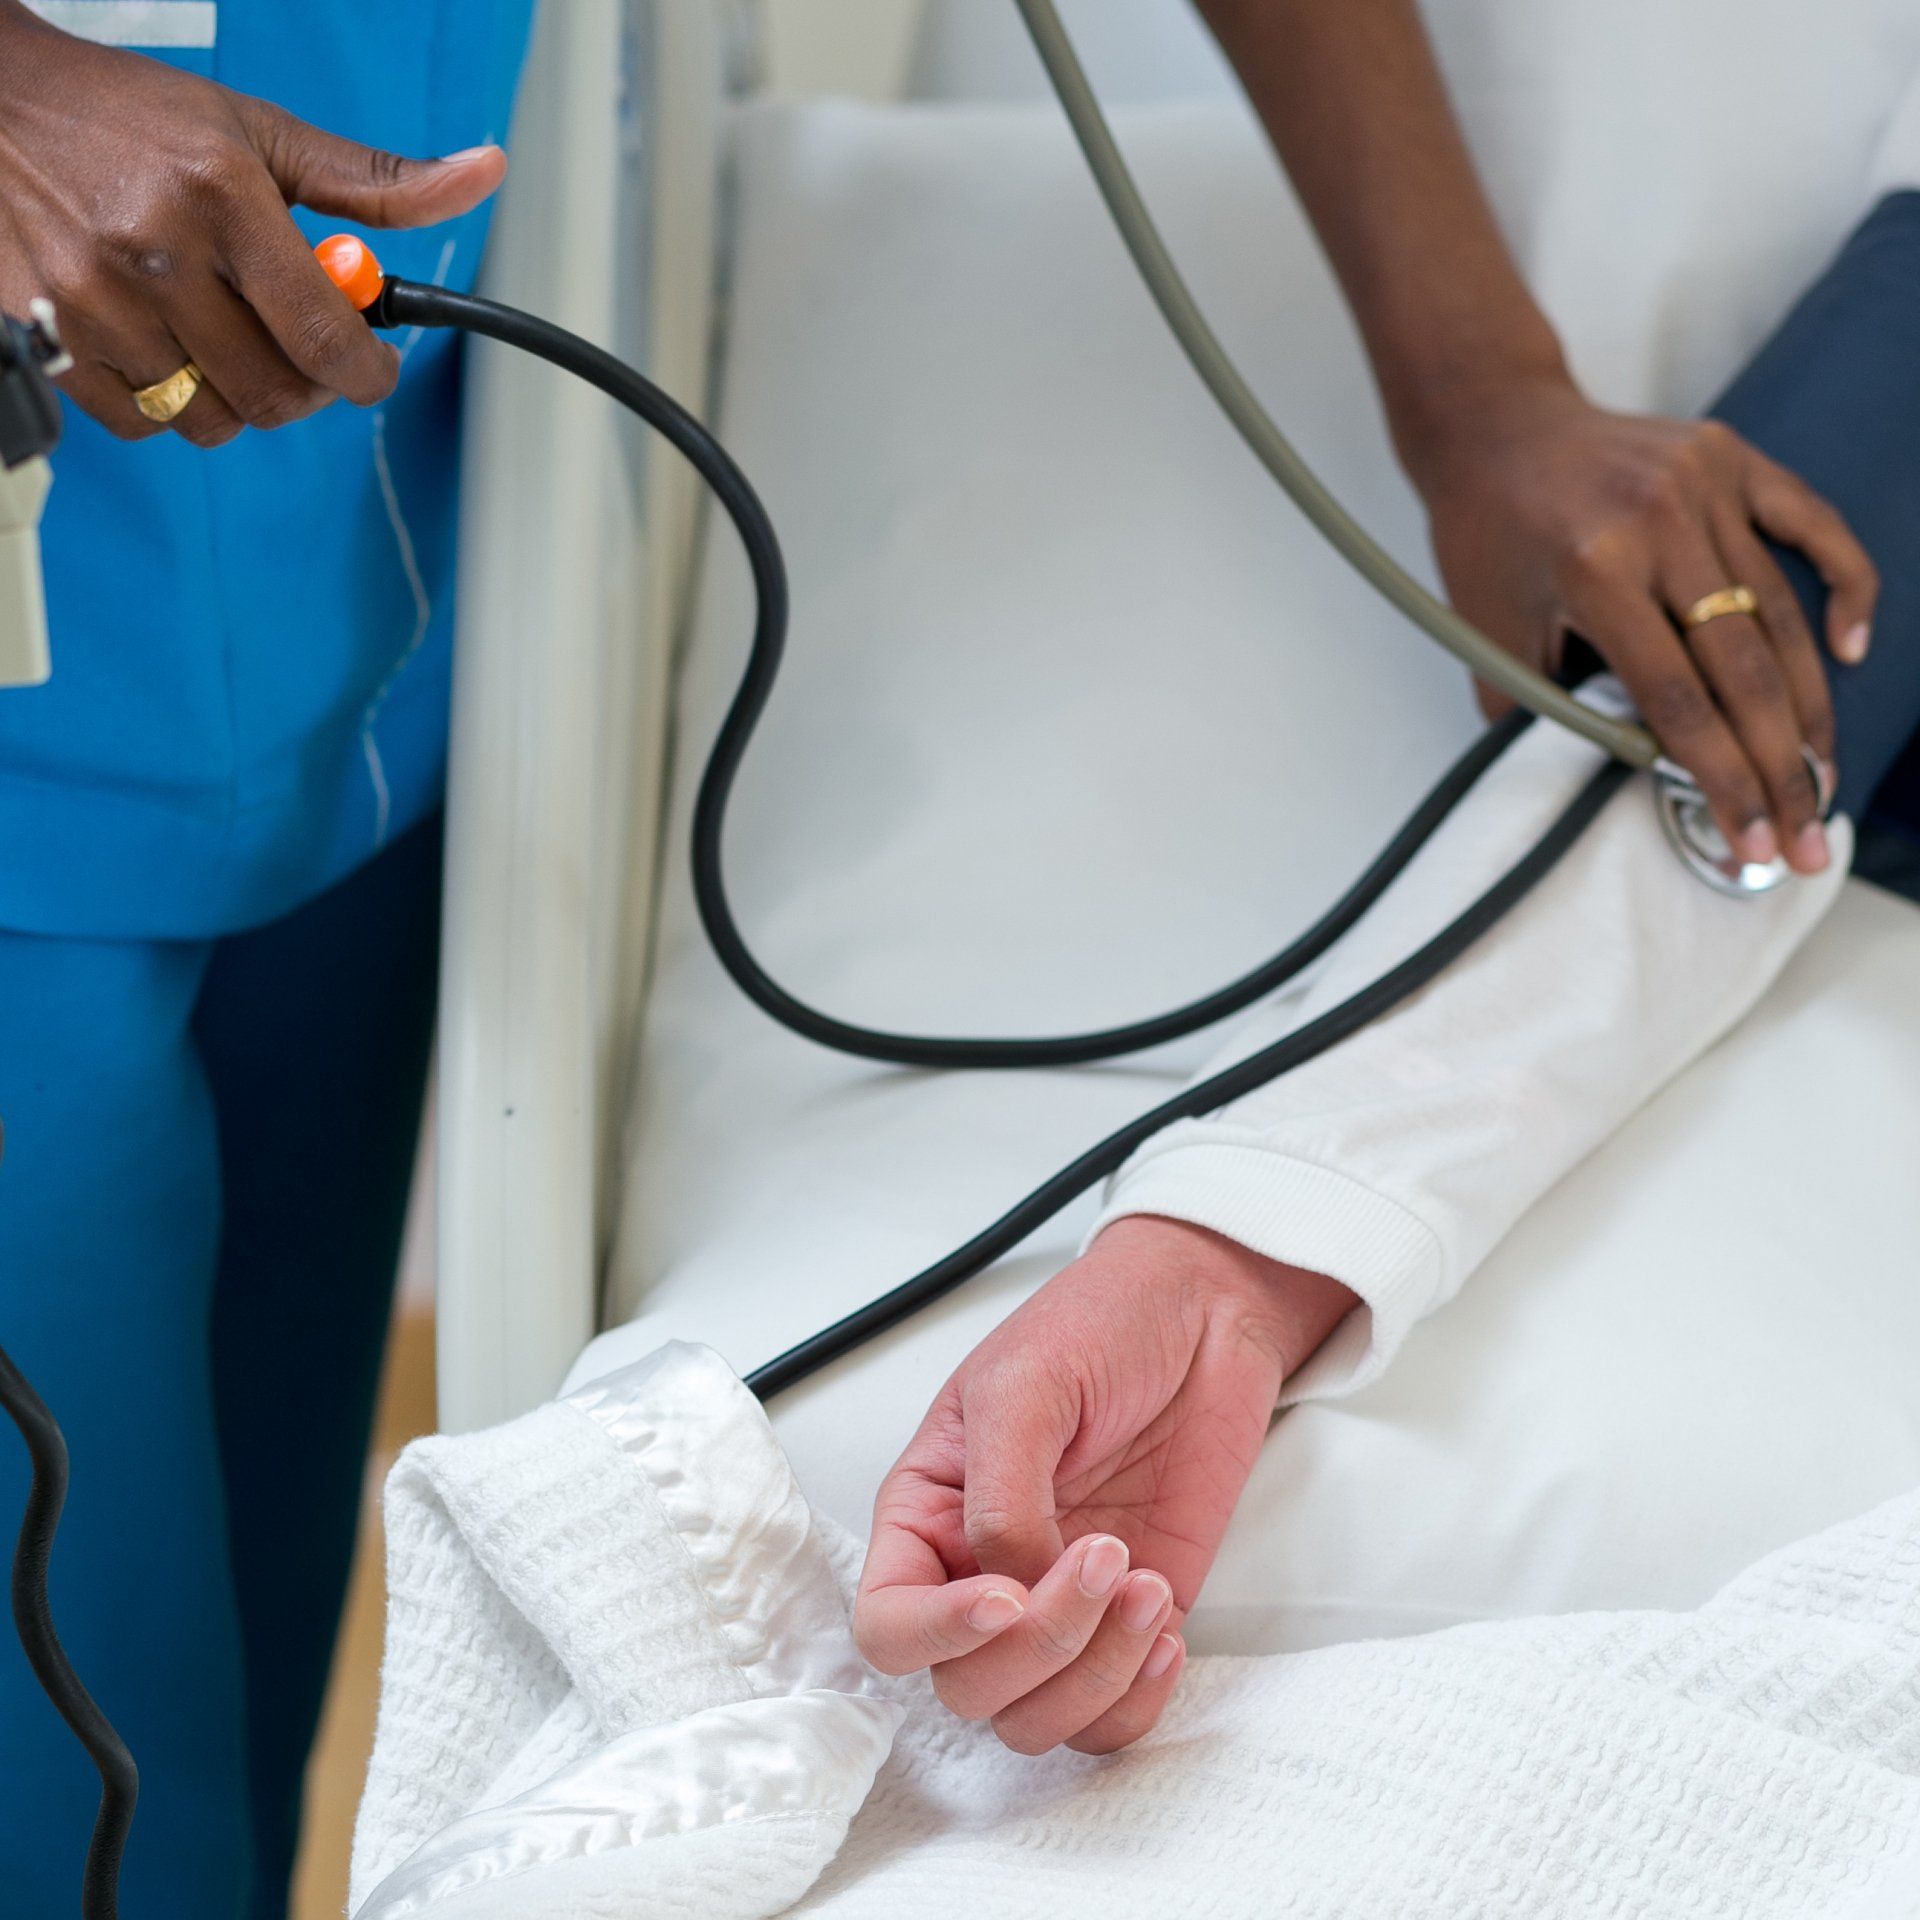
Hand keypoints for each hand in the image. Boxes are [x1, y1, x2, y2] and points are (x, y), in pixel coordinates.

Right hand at [0, 1, 506, 447]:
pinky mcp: (44, 339)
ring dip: (238, 397)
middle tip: (300, 350)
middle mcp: (155, 254)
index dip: (367, 373)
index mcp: (221, 199)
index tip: (371, 366)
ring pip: (212, 419)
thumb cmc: (131, 118)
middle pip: (276, 395)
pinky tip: (166, 348)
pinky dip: (169, 404)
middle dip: (308, 387)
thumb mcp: (258, 133)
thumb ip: (373, 181)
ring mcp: (94, 303)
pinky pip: (143, 424)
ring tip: (224, 338)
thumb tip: (479, 178)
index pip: (326, 338)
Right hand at [853, 1217, 1355, 1754]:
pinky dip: (1135, 1700)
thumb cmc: (1101, 1324)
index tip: (1006, 1595)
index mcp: (928, 1512)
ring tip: (1148, 1587)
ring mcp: (1056, 1604)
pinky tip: (1166, 1632)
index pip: (888, 1623)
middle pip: (966, 1686)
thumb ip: (1000, 1495)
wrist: (1205, 1312)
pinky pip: (1109, 1718)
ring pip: (1036, 1719)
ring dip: (1094, 1676)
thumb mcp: (1025, 1384)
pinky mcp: (1128, 1623)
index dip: (935, 1633)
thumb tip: (1010, 1588)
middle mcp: (980, 1571)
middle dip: (1040, 1645)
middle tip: (1105, 1555)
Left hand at [1400, 374, 1877, 873]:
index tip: (1750, 842)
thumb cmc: (1485, 538)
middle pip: (1744, 670)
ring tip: (1820, 777)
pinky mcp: (1732, 458)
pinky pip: (1811, 525)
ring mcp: (1704, 484)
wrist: (1491, 425)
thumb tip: (1609, 788)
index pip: (1676, 701)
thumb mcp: (1491, 634)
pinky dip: (1842, 586)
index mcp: (1593, 570)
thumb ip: (1543, 712)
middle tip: (1805, 838)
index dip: (1722, 780)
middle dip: (1781, 768)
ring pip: (1781, 615)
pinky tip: (1851, 651)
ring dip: (1808, 707)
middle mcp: (1659, 524)